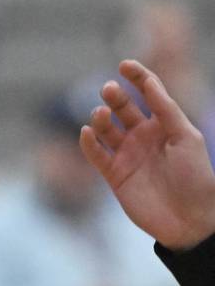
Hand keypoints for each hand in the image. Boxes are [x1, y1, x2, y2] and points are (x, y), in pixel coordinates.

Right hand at [80, 59, 214, 249]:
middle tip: (109, 90)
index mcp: (163, 124)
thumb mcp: (186, 137)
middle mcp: (142, 136)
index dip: (136, 76)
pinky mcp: (114, 175)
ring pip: (105, 128)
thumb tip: (149, 83)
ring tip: (102, 115)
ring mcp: (127, 154)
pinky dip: (88, 143)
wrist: (191, 220)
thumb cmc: (196, 177)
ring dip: (99, 117)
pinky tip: (88, 133)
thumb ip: (166, 109)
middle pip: (121, 106)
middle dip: (114, 95)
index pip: (147, 92)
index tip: (124, 65)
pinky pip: (96, 154)